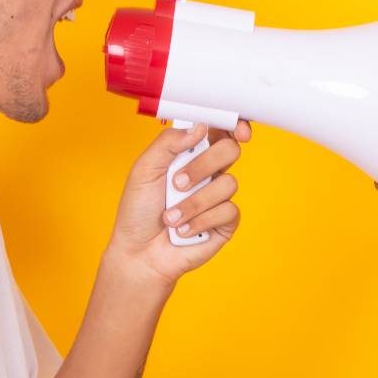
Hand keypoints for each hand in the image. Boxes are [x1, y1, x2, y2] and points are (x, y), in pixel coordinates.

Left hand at [107, 120, 252, 285]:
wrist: (139, 253)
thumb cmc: (139, 211)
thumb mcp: (144, 170)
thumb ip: (169, 143)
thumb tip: (200, 126)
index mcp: (190, 153)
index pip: (218, 130)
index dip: (234, 124)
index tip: (238, 129)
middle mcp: (208, 172)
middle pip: (229, 150)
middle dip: (204, 165)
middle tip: (178, 182)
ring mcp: (218, 197)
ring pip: (228, 184)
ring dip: (193, 203)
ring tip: (170, 217)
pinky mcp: (225, 222)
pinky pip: (228, 211)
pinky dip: (201, 221)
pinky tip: (183, 230)